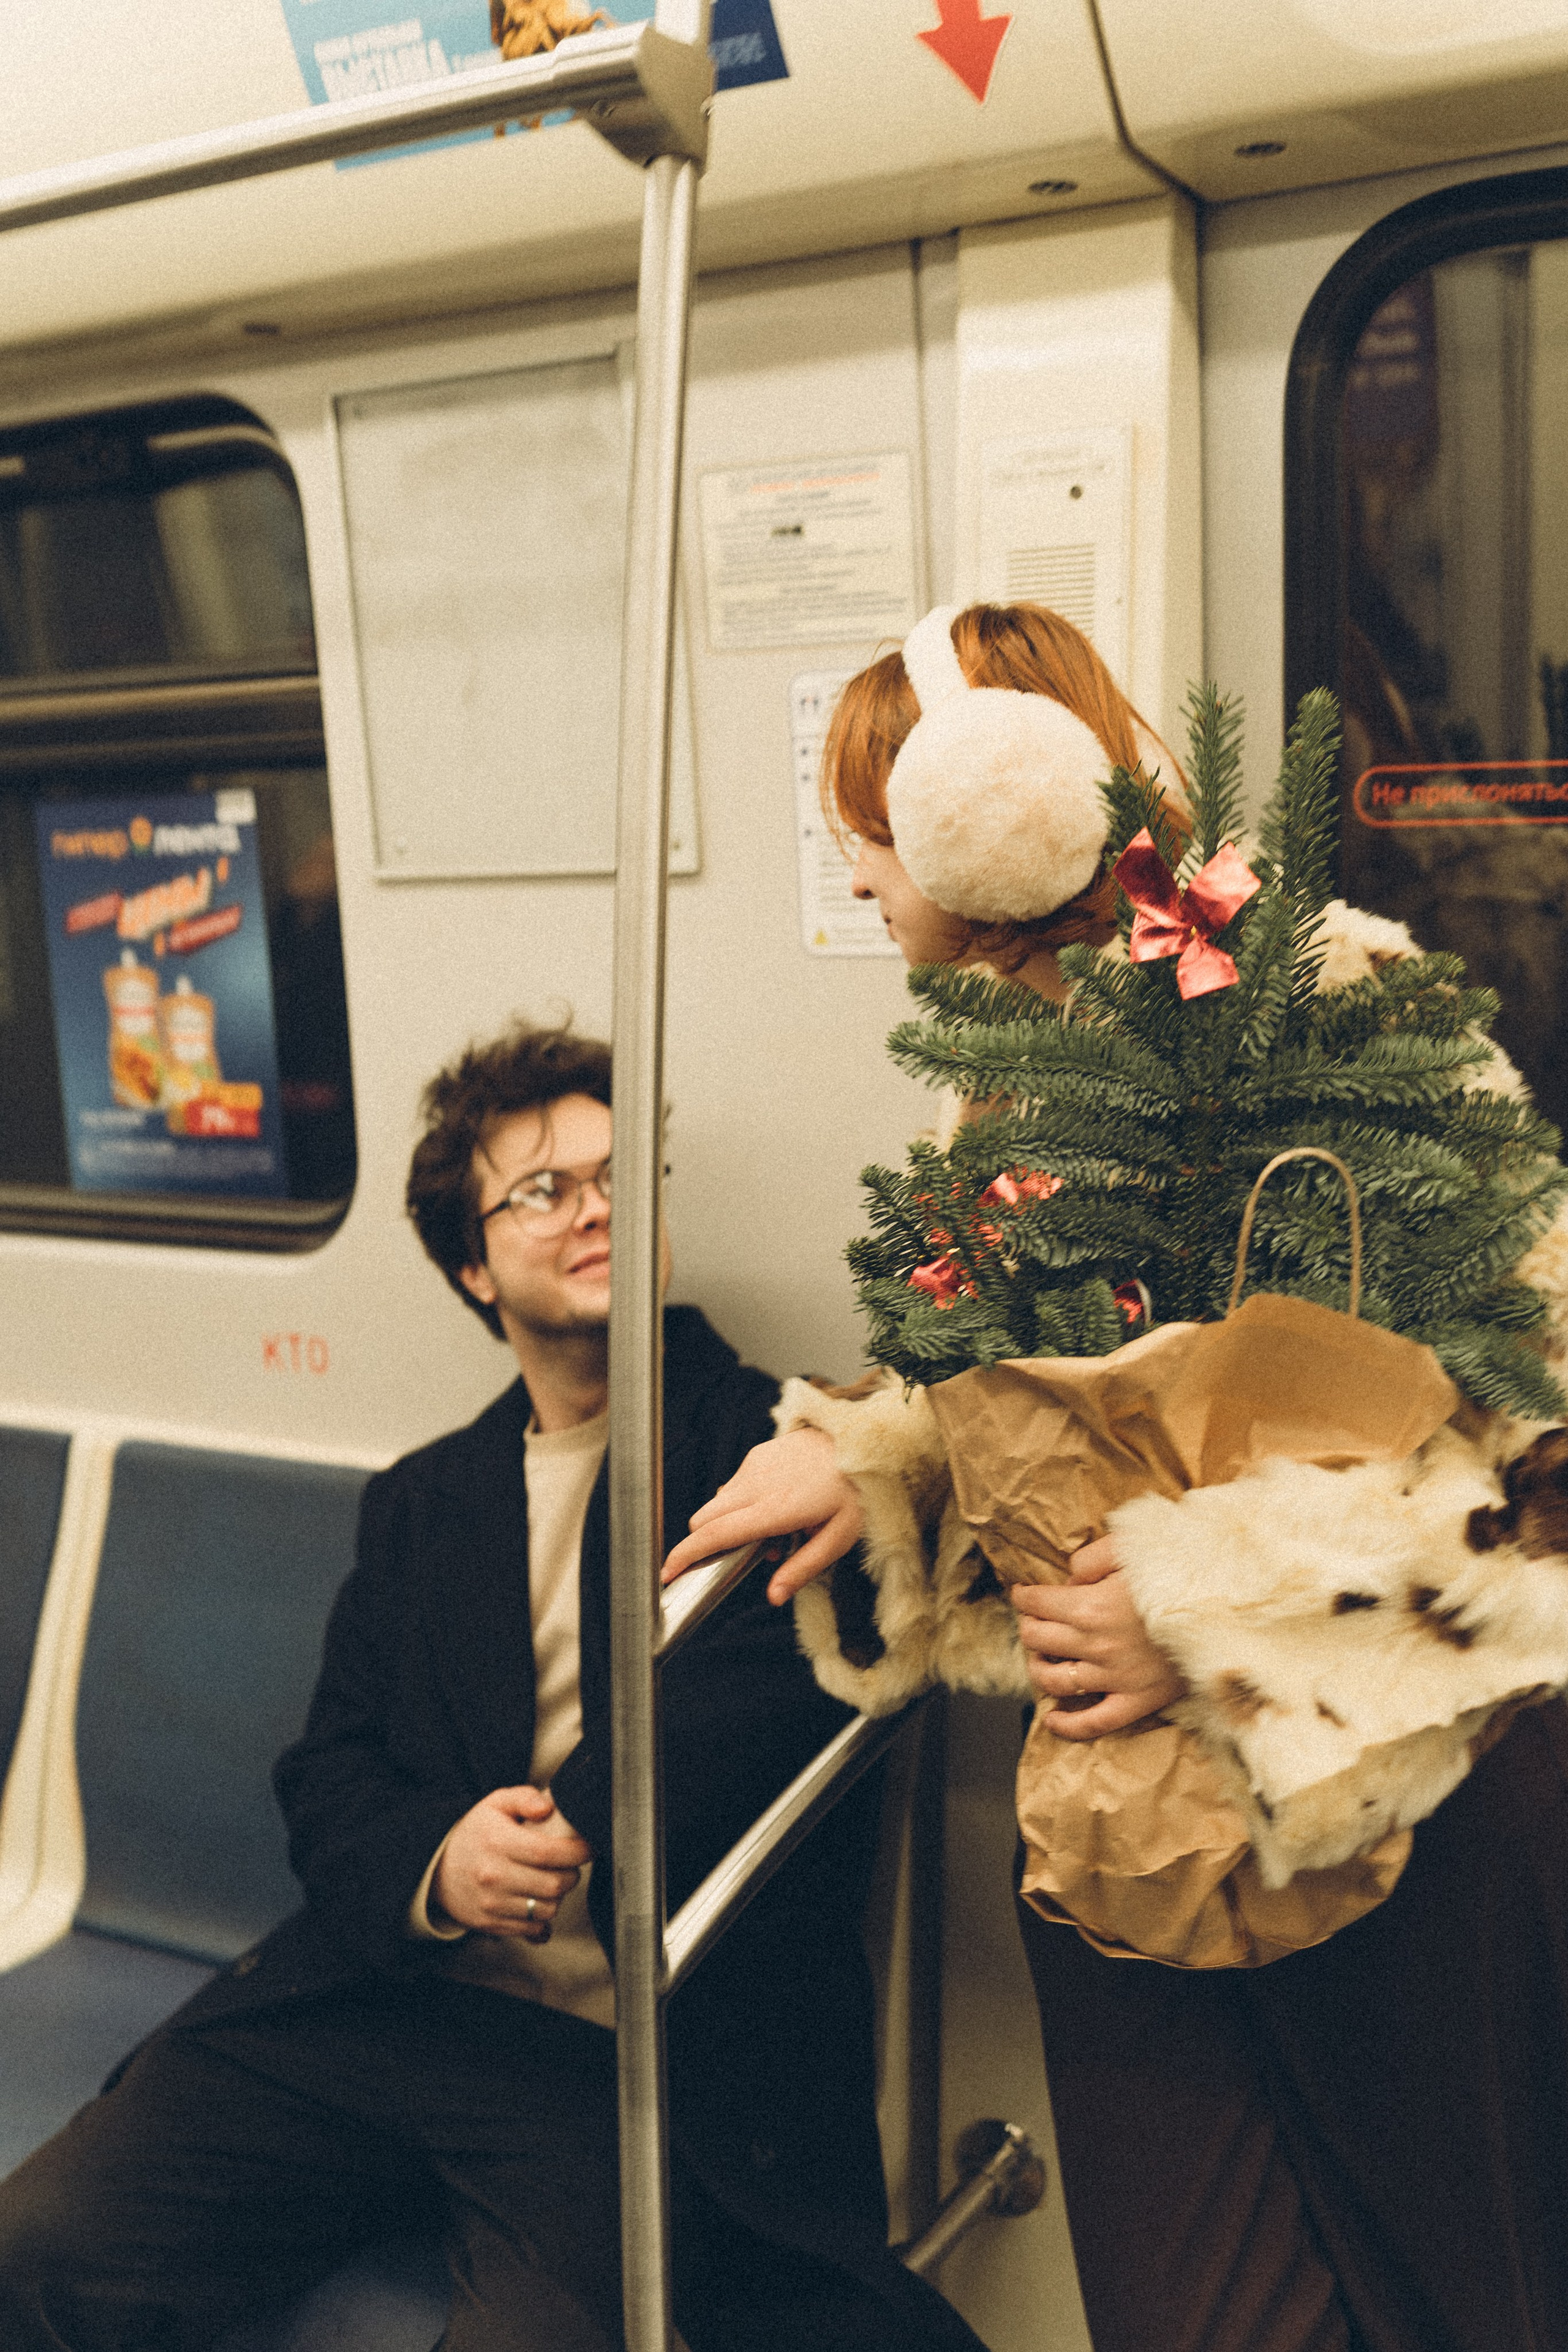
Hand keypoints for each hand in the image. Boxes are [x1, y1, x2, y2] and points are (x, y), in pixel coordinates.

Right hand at [432, 1786, 591, 1939]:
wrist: (436, 1868)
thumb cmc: (475, 1833)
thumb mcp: (495, 1804)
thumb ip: (524, 1797)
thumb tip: (548, 1807)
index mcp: (498, 1843)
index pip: (547, 1852)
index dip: (576, 1852)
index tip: (587, 1848)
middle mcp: (494, 1876)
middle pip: (553, 1884)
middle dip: (572, 1874)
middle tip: (569, 1865)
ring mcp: (491, 1904)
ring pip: (546, 1910)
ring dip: (558, 1897)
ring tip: (552, 1881)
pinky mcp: (491, 1924)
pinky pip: (531, 1930)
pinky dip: (543, 1920)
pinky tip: (540, 1902)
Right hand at [661, 1428, 864, 1605]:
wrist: (864, 1439)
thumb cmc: (857, 1489)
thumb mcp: (838, 1538)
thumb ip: (802, 1569)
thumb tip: (773, 1596)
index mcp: (773, 1508)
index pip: (714, 1534)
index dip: (685, 1555)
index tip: (667, 1572)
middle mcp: (755, 1483)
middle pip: (704, 1519)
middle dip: (707, 1544)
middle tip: (746, 1557)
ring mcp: (754, 1464)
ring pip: (718, 1502)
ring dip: (729, 1523)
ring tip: (773, 1532)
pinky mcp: (758, 1453)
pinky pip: (734, 1485)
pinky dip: (742, 1503)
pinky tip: (776, 1506)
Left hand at [1011, 1536, 1184, 1739]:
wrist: (1227, 1605)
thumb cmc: (1179, 1569)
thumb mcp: (1130, 1546)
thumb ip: (1090, 1559)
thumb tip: (1068, 1579)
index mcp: (1090, 1607)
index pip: (1036, 1604)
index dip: (1024, 1597)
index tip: (1024, 1594)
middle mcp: (1096, 1645)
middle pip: (1038, 1640)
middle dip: (1030, 1626)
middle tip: (1036, 1619)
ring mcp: (1116, 1677)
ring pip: (1054, 1681)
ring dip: (1039, 1667)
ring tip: (1043, 1657)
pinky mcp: (1138, 1701)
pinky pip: (1093, 1723)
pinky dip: (1067, 1725)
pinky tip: (1052, 1719)